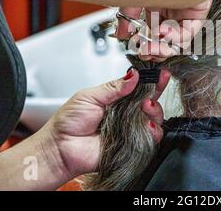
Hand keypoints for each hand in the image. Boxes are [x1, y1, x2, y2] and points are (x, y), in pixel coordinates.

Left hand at [38, 68, 170, 179]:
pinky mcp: (132, 146)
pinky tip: (147, 125)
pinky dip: (153, 131)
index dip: (152, 80)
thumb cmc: (68, 122)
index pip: (139, 87)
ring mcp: (130, 129)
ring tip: (145, 107)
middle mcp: (126, 114)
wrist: (60, 148)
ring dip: (155, 111)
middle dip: (156, 93)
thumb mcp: (90, 96)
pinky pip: (150, 139)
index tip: (160, 73)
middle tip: (148, 93)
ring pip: (154, 119)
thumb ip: (113, 87)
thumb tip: (133, 75)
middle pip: (151, 102)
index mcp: (117, 99)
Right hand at [115, 0, 212, 61]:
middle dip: (154, 49)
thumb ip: (128, 16)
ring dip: (163, 47)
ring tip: (152, 45)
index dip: (144, 44)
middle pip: (164, 40)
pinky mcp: (197, 12)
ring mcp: (184, 13)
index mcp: (156, 7)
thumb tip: (121, 33)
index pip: (151, 33)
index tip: (136, 48)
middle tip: (144, 51)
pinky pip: (188, 32)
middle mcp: (170, 11)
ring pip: (177, 40)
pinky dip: (175, 36)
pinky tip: (164, 31)